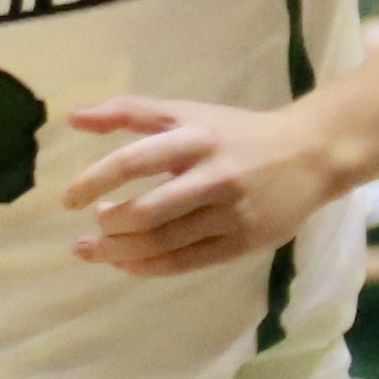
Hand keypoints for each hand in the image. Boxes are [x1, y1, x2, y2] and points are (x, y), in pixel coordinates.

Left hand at [57, 92, 337, 277]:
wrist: (309, 154)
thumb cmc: (236, 132)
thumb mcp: (187, 111)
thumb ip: (130, 112)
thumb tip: (73, 118)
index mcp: (196, 137)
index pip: (134, 160)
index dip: (95, 181)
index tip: (70, 199)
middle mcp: (213, 175)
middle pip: (147, 212)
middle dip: (108, 227)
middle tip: (88, 230)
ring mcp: (230, 213)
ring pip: (163, 243)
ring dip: (120, 252)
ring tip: (98, 250)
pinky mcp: (242, 243)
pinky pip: (185, 263)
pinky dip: (147, 267)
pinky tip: (126, 264)